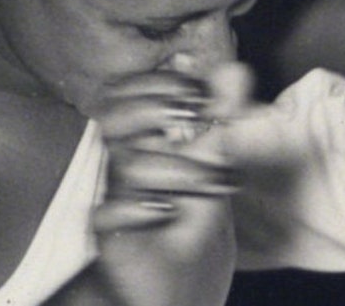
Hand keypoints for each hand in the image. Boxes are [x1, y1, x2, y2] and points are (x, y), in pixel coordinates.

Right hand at [82, 64, 253, 305]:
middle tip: (196, 114)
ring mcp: (111, 195)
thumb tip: (237, 70)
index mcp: (137, 134)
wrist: (177, 274)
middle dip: (155, 107)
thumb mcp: (214, 158)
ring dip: (175, 167)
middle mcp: (119, 159)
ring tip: (214, 180)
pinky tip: (168, 209)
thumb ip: (225, 113)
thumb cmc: (190, 208)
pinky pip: (107, 216)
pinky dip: (137, 209)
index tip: (199, 93)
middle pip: (112, 116)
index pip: (125, 90)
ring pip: (124, 166)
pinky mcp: (109, 235)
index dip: (157, 83)